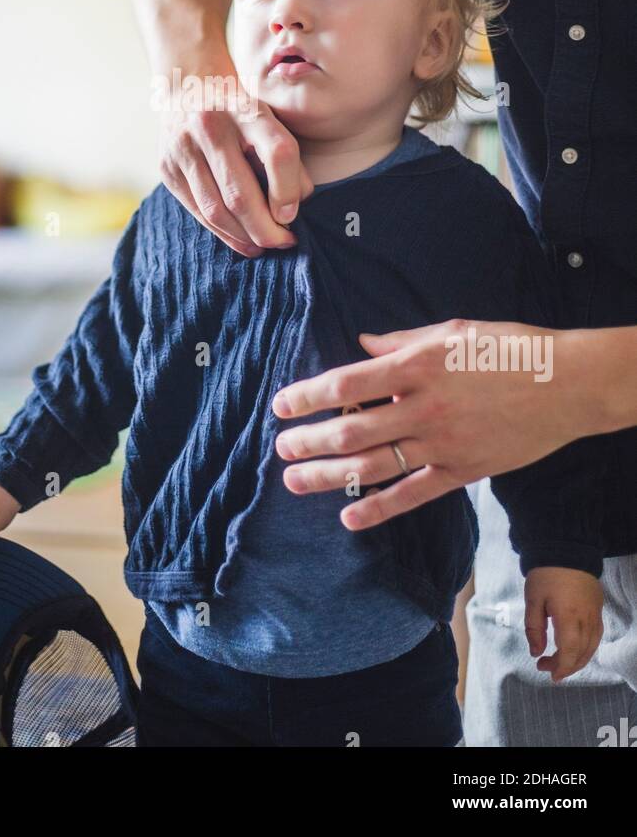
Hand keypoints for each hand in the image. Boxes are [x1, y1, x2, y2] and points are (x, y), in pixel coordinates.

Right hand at [158, 78, 313, 256]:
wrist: (187, 86)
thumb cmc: (239, 109)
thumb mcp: (268, 118)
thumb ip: (285, 157)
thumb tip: (293, 208)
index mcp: (245, 109)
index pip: (276, 153)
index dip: (288, 191)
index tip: (293, 214)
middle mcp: (210, 126)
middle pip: (240, 194)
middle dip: (266, 229)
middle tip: (284, 242)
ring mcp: (183, 148)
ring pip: (215, 210)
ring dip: (244, 237)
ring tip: (264, 246)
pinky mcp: (167, 168)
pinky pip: (197, 211)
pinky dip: (222, 232)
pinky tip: (241, 240)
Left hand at [271, 319, 579, 529]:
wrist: (568, 384)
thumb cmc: (511, 348)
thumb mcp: (453, 330)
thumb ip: (403, 340)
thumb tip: (363, 343)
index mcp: (417, 365)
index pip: (347, 384)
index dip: (308, 396)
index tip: (281, 405)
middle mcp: (423, 407)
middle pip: (351, 430)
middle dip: (308, 441)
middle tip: (279, 449)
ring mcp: (442, 443)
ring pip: (373, 466)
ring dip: (328, 476)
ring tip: (294, 481)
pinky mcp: (462, 471)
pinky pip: (412, 495)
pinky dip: (377, 508)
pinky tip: (348, 516)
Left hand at [524, 567, 603, 681]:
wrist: (566, 548)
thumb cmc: (545, 573)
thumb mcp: (533, 599)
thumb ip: (534, 628)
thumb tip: (536, 652)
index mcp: (569, 616)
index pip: (570, 652)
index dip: (562, 667)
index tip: (548, 673)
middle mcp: (587, 618)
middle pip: (583, 653)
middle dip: (566, 666)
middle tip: (546, 667)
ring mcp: (595, 613)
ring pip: (592, 646)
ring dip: (577, 659)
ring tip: (559, 662)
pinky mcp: (598, 608)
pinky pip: (596, 635)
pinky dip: (586, 647)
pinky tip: (574, 648)